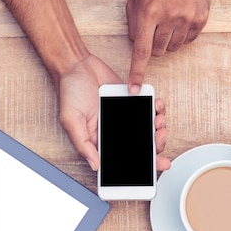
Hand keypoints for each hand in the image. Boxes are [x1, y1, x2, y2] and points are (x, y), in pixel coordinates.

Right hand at [56, 54, 170, 171]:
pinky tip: (157, 105)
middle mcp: (114, 131)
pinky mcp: (131, 102)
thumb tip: (95, 165)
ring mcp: (124, 117)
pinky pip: (148, 109)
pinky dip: (156, 109)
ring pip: (148, 129)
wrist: (76, 65)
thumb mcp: (71, 120)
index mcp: (100, 140)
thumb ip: (83, 144)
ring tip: (158, 121)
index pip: (123, 159)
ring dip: (158, 127)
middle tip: (160, 137)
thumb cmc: (70, 91)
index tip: (157, 164)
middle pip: (141, 146)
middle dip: (156, 145)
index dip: (142, 165)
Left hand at [126, 0, 221, 93]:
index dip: (136, 73)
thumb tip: (137, 46)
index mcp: (148, 12)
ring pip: (172, 48)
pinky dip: (181, 35)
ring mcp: (186, 20)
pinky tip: (180, 18)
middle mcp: (168, 18)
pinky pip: (187, 41)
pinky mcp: (200, 20)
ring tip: (168, 19)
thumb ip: (133, 23)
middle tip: (155, 28)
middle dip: (153, 45)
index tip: (134, 89)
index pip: (141, 51)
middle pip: (158, 52)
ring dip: (167, 40)